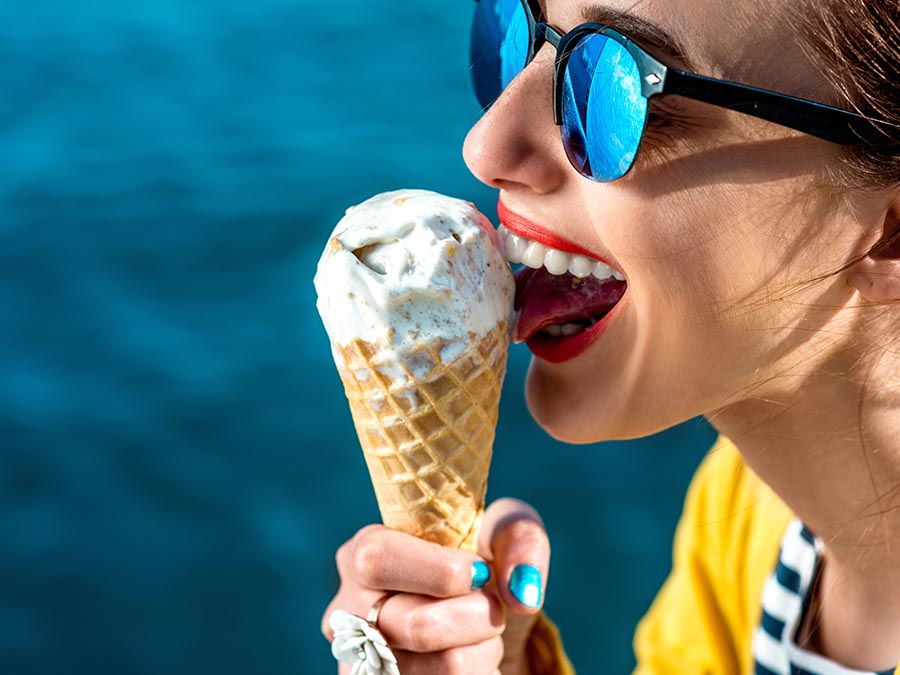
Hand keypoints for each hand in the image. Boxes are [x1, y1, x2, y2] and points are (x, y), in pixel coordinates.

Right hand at [321, 498, 549, 674]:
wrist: (479, 627)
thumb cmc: (482, 566)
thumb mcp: (502, 532)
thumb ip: (519, 537)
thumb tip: (522, 591)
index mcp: (365, 552)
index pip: (379, 558)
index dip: (439, 570)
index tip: (481, 573)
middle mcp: (350, 610)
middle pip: (417, 625)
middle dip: (477, 616)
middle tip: (489, 605)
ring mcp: (364, 662)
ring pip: (444, 667)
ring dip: (483, 650)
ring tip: (478, 634)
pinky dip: (479, 673)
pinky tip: (470, 659)